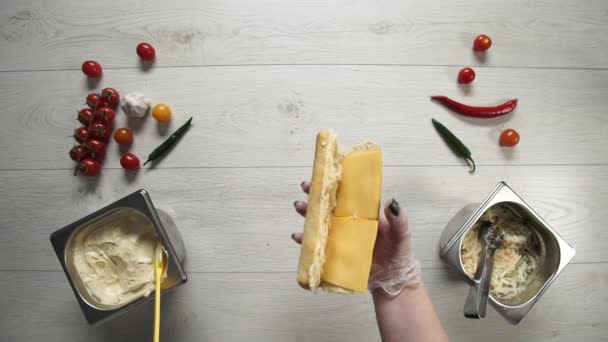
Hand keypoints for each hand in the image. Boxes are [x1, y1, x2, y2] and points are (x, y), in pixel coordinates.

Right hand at [292, 181, 419, 294]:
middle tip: (305, 187)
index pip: (347, 196)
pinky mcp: (334, 254)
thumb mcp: (401, 235)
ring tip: (299, 207)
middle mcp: (349, 223)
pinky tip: (298, 237)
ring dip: (307, 215)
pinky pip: (317, 246)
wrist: (391, 280)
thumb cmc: (397, 254)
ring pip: (320, 223)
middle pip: (329, 207)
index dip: (335, 185)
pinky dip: (306, 241)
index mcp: (363, 214)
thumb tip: (392, 202)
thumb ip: (398, 221)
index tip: (324, 175)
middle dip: (316, 196)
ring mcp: (340, 238)